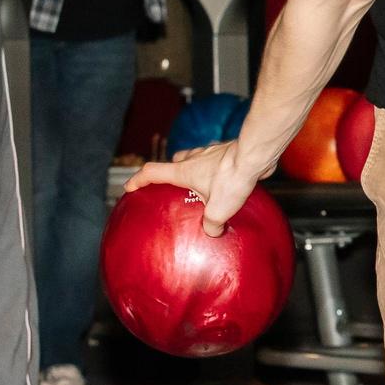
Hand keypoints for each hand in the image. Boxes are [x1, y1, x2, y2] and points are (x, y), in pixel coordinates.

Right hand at [124, 140, 263, 236]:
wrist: (254, 156)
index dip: (138, 180)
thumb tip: (212, 232)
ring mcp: (211, 153)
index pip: (152, 172)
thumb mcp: (218, 210)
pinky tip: (227, 182)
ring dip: (195, 169)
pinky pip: (216, 160)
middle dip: (171, 173)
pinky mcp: (228, 153)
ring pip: (195, 158)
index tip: (129, 186)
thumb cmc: (232, 179)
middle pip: (174, 163)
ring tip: (203, 186)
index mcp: (183, 171)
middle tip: (175, 188)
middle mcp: (194, 159)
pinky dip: (216, 169)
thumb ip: (211, 225)